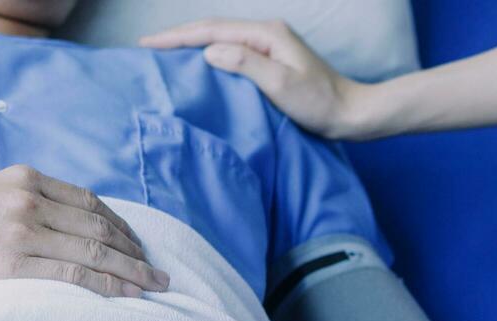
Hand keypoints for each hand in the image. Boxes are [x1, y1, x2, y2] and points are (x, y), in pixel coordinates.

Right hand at [0, 166, 168, 299]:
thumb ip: (21, 197)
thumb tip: (64, 215)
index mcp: (23, 178)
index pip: (89, 202)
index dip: (121, 225)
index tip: (138, 244)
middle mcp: (26, 200)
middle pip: (99, 227)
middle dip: (135, 250)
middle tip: (159, 270)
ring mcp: (21, 231)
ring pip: (95, 251)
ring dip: (132, 270)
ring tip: (157, 285)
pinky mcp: (13, 264)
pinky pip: (75, 276)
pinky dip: (109, 285)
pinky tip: (129, 294)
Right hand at [140, 19, 373, 140]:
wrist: (351, 114)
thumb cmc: (320, 104)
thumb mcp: (282, 84)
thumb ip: (245, 65)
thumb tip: (209, 52)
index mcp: (266, 34)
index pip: (212, 30)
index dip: (178, 37)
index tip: (148, 43)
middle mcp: (266, 33)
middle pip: (213, 29)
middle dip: (178, 37)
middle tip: (146, 46)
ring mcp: (270, 46)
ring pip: (221, 39)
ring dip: (192, 45)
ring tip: (163, 53)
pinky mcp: (272, 61)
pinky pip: (232, 52)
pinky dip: (209, 56)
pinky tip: (197, 65)